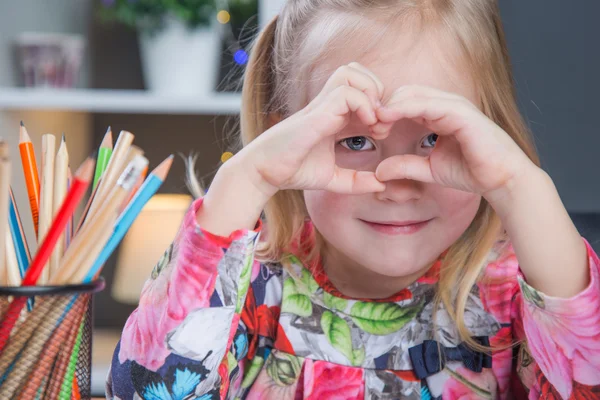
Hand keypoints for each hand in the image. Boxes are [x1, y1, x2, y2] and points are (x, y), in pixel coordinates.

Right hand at [237, 62, 388, 196]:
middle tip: (380, 123)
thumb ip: (356, 181)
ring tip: (372, 120)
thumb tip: (382, 183)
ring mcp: (321, 106)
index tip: (382, 133)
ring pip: (351, 72)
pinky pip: (345, 93)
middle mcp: (329, 105)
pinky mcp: (316, 114)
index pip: (363, 91)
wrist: (264, 172)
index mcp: (334, 116)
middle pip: (358, 72)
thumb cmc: (293, 170)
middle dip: (377, 92)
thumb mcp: (332, 178)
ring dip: (370, 92)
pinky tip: (366, 125)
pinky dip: (363, 104)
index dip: (380, 106)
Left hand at [373, 85, 538, 202]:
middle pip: (405, 93)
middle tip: (369, 125)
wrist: (500, 179)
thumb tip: (379, 172)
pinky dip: (407, 107)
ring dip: (391, 105)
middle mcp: (445, 105)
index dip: (385, 113)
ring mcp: (454, 105)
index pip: (404, 102)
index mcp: (437, 114)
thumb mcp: (429, 169)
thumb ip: (405, 166)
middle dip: (384, 106)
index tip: (369, 128)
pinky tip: (389, 116)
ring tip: (375, 121)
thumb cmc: (471, 171)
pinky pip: (429, 103)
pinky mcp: (461, 112)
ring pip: (414, 94)